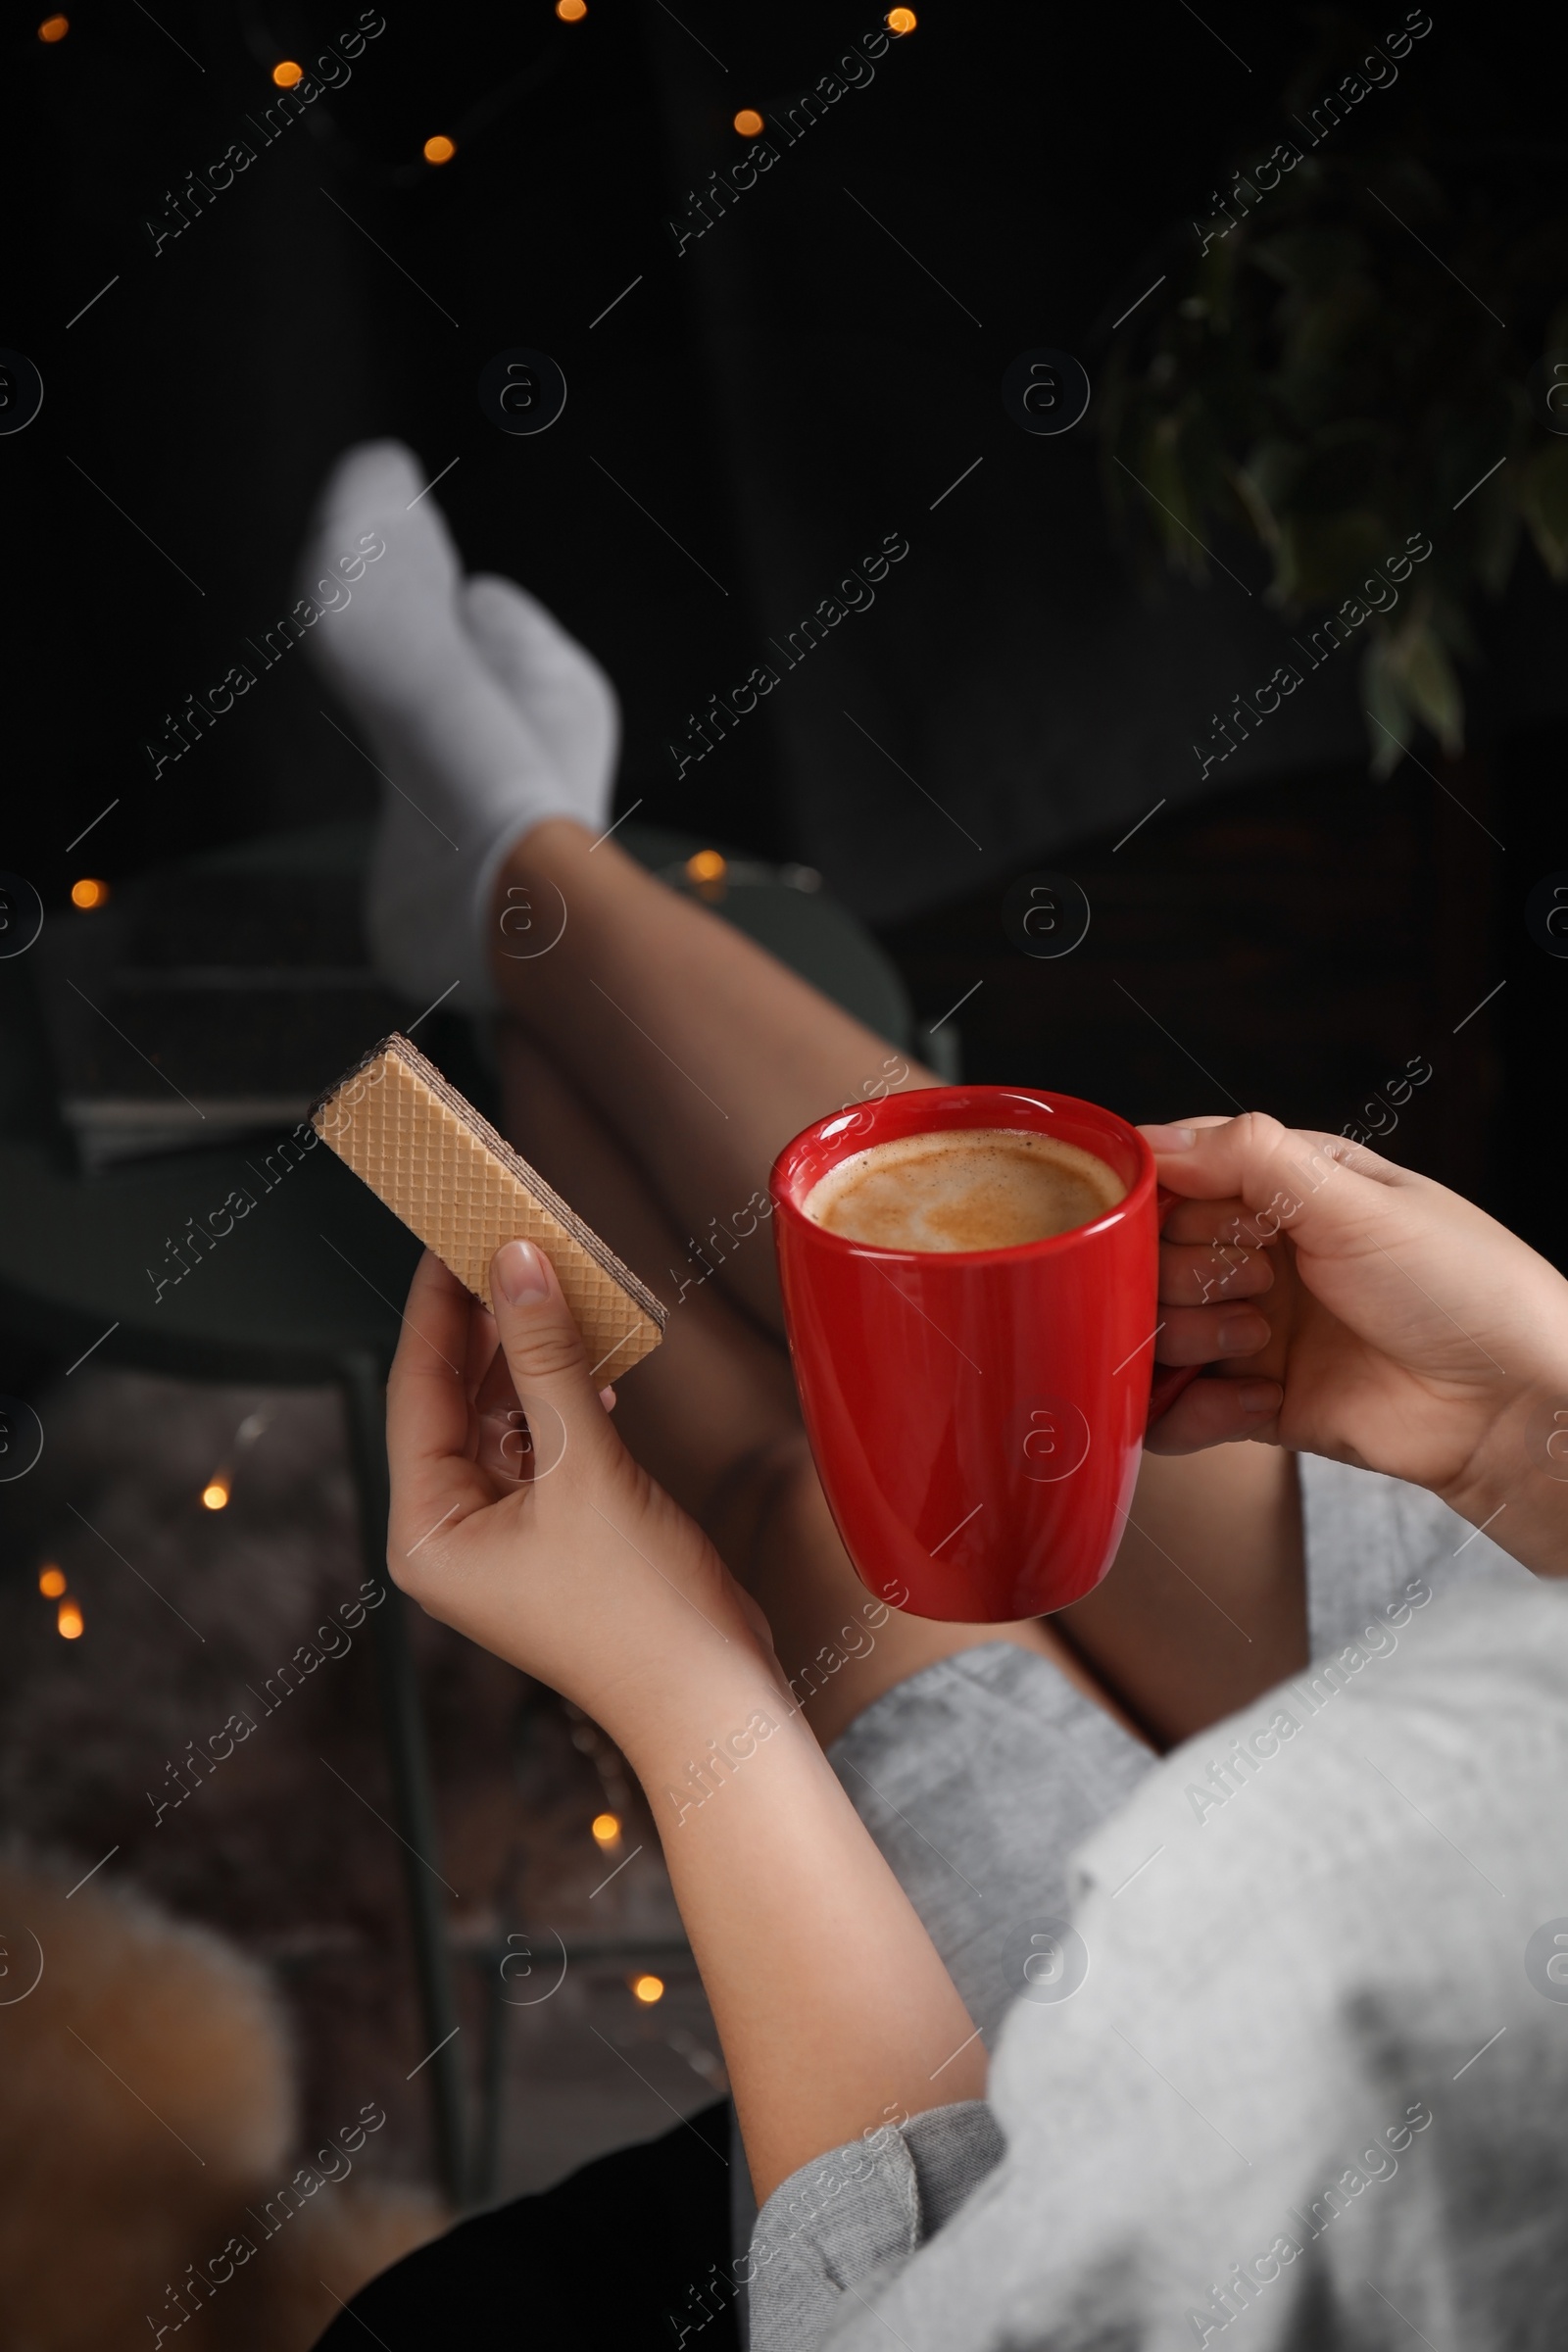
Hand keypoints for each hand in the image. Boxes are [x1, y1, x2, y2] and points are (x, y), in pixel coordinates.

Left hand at [384, 1242, 774, 1744]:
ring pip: (502, 1417)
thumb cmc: (641, 1612)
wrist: (712, 1698)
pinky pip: (543, 1444)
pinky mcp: (555, 1534)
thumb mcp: (586, 1463)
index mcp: (427, 1531)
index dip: (436, 1307)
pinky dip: (564, 1398)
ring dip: (530, 1355)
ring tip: (554, 1284)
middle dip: (484, 1324)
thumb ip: (546, 1356)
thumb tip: (516, 1263)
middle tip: (504, 1242)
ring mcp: (504, 1537)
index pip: (414, 1391)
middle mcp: (453, 1535)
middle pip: (452, 1400)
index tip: (450, 1236)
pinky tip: (596, 1364)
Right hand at [1139, 1114, 1567, 1573]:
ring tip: (1259, 1342)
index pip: (1178, 1175)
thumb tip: (1150, 1141)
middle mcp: (1261, 1253)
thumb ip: (1250, 1157)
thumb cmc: (1462, 1285)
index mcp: (1287, 1187)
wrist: (1511, 1404)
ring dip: (1190, 1335)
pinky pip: (1176, 1407)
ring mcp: (1253, 1329)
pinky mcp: (1253, 1402)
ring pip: (1152, 1328)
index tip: (1185, 1218)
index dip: (1164, 1199)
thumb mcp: (1357, 1200)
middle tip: (1254, 1281)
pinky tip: (1254, 1400)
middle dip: (1184, 1271)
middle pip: (1150, 1254)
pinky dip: (1191, 1409)